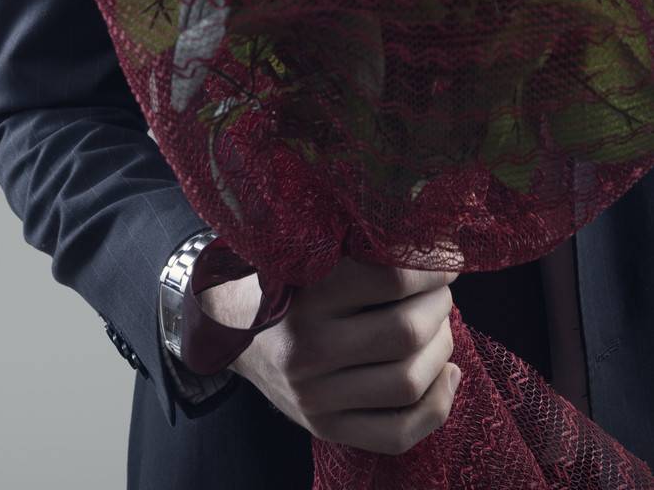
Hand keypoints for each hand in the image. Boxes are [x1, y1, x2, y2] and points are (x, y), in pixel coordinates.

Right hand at [199, 258, 460, 455]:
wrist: (231, 332)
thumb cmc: (283, 286)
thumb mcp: (306, 258)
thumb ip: (355, 249)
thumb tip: (430, 244)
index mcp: (305, 297)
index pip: (390, 280)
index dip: (430, 270)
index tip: (443, 261)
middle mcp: (308, 350)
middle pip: (407, 332)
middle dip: (439, 308)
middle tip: (441, 293)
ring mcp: (317, 397)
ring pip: (410, 382)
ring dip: (442, 350)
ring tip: (439, 329)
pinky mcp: (327, 429)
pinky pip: (399, 432)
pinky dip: (438, 405)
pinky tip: (446, 374)